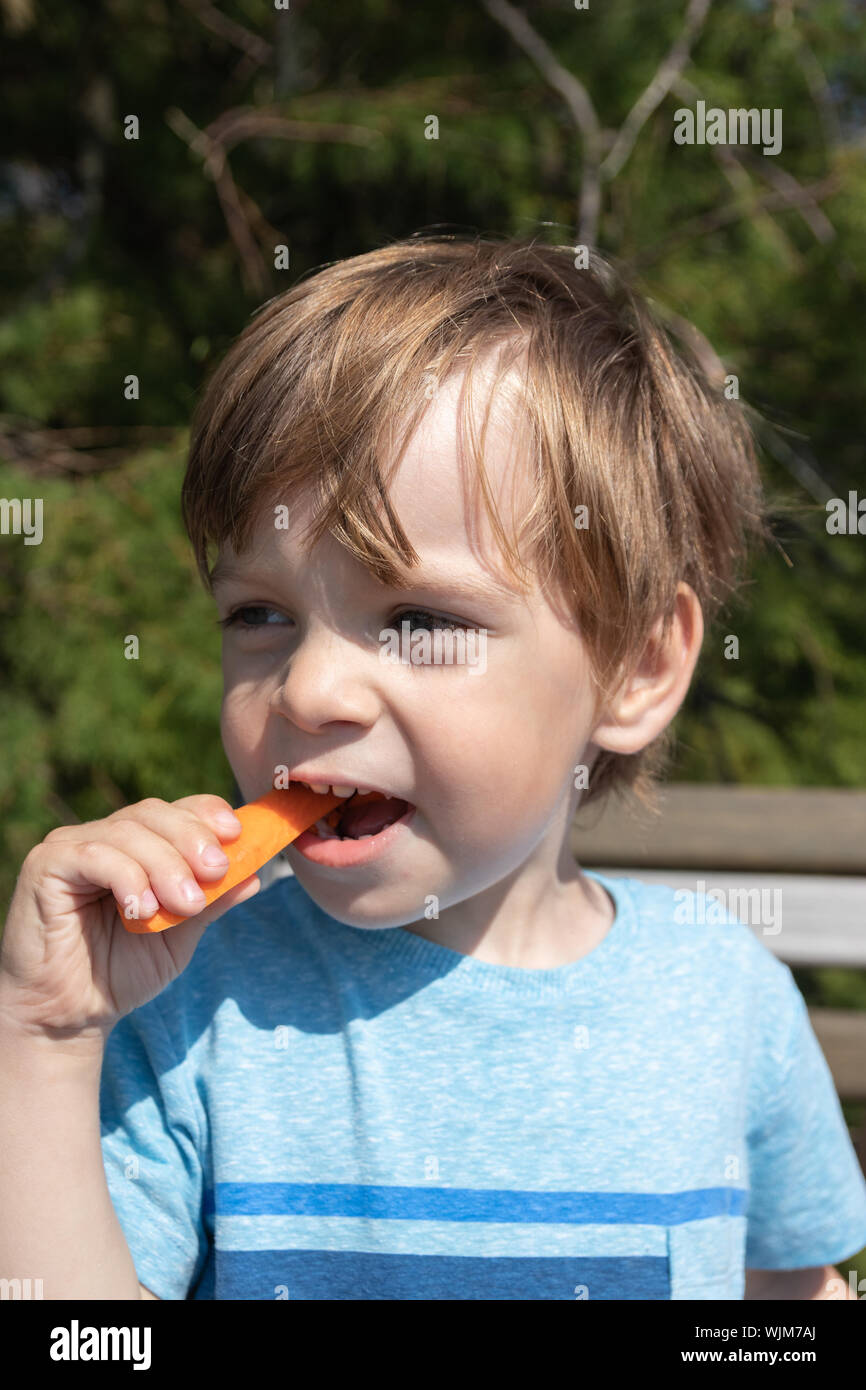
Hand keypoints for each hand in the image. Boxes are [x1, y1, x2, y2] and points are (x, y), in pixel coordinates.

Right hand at [0, 795, 259, 1049]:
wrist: (72, 1015)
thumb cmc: (122, 971)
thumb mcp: (180, 935)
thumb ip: (213, 902)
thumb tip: (256, 874)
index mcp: (140, 846)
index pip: (177, 809)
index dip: (207, 814)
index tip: (236, 835)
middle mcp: (105, 837)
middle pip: (155, 813)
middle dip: (192, 839)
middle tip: (216, 871)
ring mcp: (73, 847)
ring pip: (129, 832)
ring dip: (166, 865)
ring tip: (184, 905)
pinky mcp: (46, 865)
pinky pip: (94, 856)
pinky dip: (127, 878)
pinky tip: (141, 910)